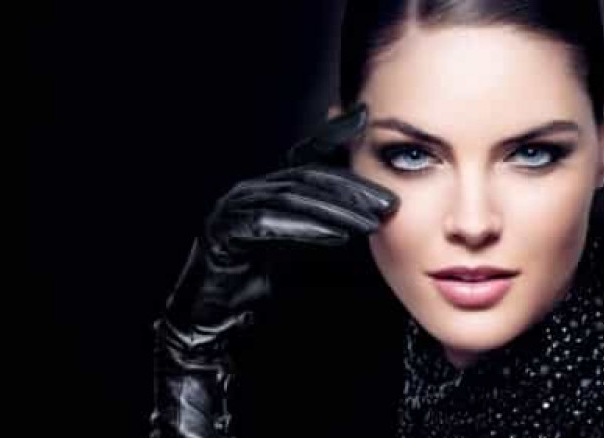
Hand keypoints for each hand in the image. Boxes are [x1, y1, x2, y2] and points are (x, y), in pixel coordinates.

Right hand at [150, 103, 398, 437]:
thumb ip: (335, 234)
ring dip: (337, 211)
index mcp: (270, 187)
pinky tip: (335, 238)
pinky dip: (305, 230)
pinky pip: (269, 226)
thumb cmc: (260, 280)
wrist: (213, 313)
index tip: (366, 117)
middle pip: (308, 176)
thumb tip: (382, 227)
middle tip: (389, 202)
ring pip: (293, 199)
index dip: (334, 133)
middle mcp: (251, 190)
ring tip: (373, 222)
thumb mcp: (309, 252)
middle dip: (352, 188)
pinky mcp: (224, 233)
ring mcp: (234, 208)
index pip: (307, 155)